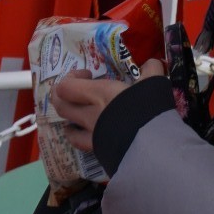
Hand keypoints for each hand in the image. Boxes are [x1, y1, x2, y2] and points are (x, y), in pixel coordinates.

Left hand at [49, 60, 164, 153]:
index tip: (88, 75)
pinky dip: (76, 136)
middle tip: (74, 90)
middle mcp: (90, 114)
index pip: (66, 87)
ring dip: (68, 117)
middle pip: (61, 105)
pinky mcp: (98, 150)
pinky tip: (81, 133)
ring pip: (68, 127)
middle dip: (62, 96)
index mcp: (99, 93)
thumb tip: (151, 63)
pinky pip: (80, 142)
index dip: (71, 77)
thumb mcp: (153, 83)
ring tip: (76, 113)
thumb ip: (151, 70)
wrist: (151, 145)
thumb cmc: (148, 109)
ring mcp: (92, 134)